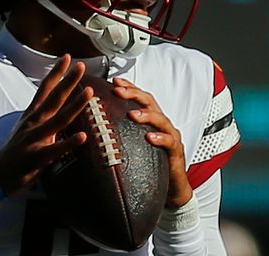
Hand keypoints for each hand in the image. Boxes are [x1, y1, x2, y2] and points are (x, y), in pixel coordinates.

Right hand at [0, 54, 91, 196]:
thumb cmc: (16, 151)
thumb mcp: (27, 128)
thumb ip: (44, 117)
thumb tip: (60, 107)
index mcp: (31, 115)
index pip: (45, 89)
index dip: (56, 73)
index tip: (67, 57)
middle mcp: (33, 123)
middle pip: (53, 98)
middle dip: (68, 81)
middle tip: (81, 66)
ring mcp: (34, 139)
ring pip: (57, 119)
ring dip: (74, 105)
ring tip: (90, 92)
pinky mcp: (36, 157)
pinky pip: (55, 149)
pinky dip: (68, 142)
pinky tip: (82, 136)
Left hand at [112, 78, 192, 208]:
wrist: (170, 187)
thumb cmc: (149, 163)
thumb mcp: (132, 144)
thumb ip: (119, 133)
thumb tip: (92, 127)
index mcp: (150, 119)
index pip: (140, 97)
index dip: (129, 87)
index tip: (113, 81)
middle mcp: (161, 123)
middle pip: (149, 101)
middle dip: (134, 94)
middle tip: (118, 91)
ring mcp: (170, 136)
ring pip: (160, 119)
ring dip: (146, 115)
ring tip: (133, 114)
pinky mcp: (176, 151)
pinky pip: (169, 142)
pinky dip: (160, 138)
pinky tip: (150, 137)